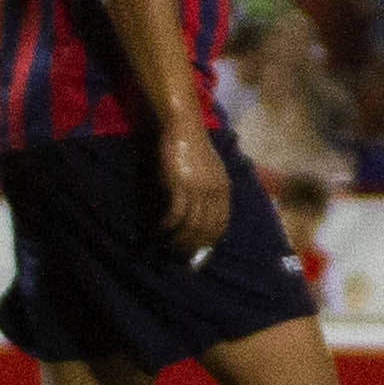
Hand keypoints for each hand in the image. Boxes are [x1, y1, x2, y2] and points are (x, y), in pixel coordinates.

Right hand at [154, 121, 229, 253]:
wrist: (182, 127)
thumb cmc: (193, 148)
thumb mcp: (210, 171)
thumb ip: (210, 191)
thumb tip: (202, 214)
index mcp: (224, 189)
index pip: (221, 223)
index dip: (209, 240)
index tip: (198, 251)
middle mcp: (213, 191)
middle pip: (205, 228)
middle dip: (193, 246)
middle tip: (180, 256)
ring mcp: (197, 189)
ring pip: (190, 225)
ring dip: (179, 240)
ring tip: (168, 246)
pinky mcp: (179, 185)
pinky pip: (175, 214)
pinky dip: (167, 226)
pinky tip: (159, 230)